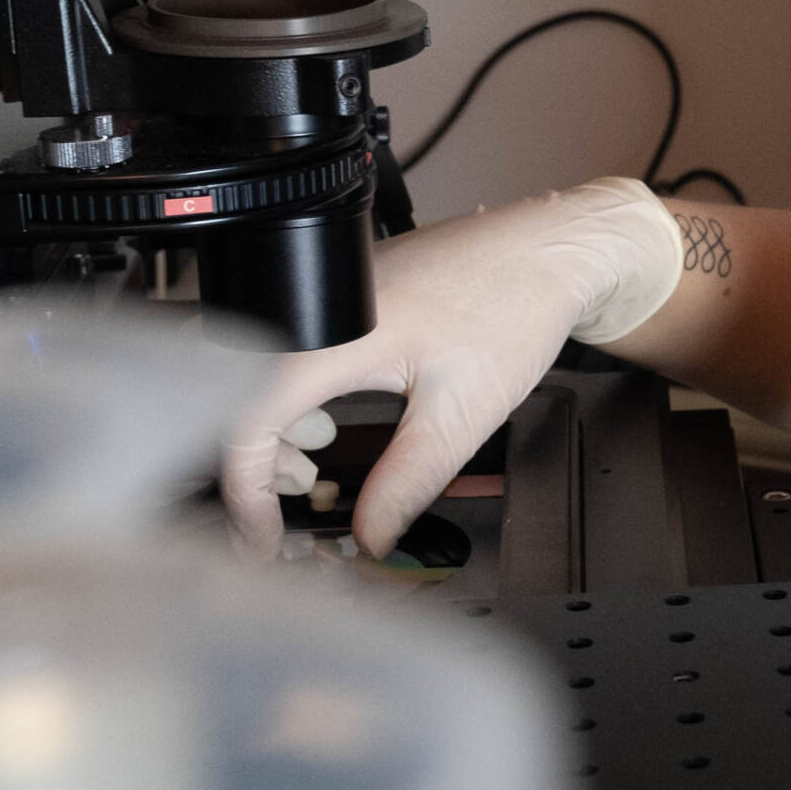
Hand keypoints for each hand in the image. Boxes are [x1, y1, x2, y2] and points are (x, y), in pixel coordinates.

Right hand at [218, 178, 680, 560]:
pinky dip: (296, 398)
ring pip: (262, 374)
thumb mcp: (460, 417)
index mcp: (333, 334)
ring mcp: (325, 291)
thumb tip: (369, 537)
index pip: (246, 422)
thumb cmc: (514, 307)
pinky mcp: (342, 290)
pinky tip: (327, 423)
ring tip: (309, 472)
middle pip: (239, 399)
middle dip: (257, 467)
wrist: (551, 252)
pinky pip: (291, 351)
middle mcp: (316, 303)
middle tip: (289, 510)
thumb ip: (405, 484)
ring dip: (276, 432)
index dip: (246, 493)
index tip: (263, 537)